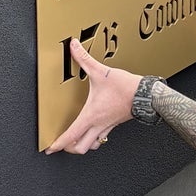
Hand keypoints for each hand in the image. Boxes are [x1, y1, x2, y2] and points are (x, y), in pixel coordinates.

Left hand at [46, 38, 139, 154]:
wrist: (146, 95)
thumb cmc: (125, 87)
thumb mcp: (101, 71)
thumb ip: (84, 58)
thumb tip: (74, 46)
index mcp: (91, 115)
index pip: (71, 135)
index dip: (58, 144)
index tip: (50, 149)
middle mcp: (98, 124)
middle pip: (81, 148)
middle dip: (69, 149)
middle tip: (60, 145)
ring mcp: (107, 126)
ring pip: (92, 145)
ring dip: (82, 145)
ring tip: (75, 141)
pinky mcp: (114, 124)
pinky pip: (102, 137)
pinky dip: (94, 138)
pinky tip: (92, 129)